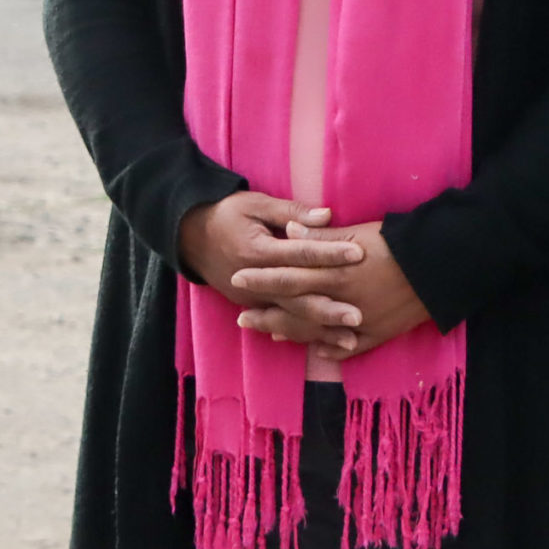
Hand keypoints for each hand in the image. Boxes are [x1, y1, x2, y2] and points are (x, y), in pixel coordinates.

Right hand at [179, 194, 366, 354]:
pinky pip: (279, 322)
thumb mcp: (254, 204)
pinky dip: (303, 334)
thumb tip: (326, 216)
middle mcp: (254, 280)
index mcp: (257, 250)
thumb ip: (290, 211)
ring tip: (350, 341)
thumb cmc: (226, 214)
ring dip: (320, 330)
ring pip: (290, 317)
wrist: (189, 236)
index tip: (359, 254)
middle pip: (296, 296)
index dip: (329, 253)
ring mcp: (250, 297)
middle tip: (359, 317)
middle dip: (329, 309)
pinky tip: (325, 344)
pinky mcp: (249, 306)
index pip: (300, 253)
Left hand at [229, 219, 431, 360]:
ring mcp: (362, 322)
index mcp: (334, 273)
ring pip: (319, 333)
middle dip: (267, 315)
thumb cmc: (396, 242)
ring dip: (293, 334)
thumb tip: (287, 232)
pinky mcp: (382, 334)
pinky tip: (317, 352)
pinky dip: (332, 349)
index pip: (288, 277)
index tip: (237, 280)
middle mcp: (343, 302)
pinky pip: (351, 348)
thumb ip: (318, 238)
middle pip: (297, 311)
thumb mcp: (354, 233)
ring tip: (272, 334)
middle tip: (242, 319)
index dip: (261, 280)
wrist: (441, 267)